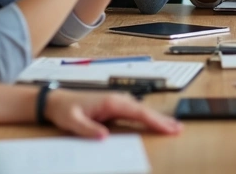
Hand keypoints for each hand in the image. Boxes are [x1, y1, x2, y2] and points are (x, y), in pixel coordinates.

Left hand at [44, 89, 183, 137]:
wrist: (57, 102)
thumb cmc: (66, 110)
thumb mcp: (73, 121)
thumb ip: (88, 129)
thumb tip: (104, 135)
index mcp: (111, 101)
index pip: (138, 111)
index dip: (155, 120)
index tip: (168, 127)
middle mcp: (117, 99)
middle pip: (145, 110)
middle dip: (162, 119)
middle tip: (178, 128)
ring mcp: (117, 102)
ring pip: (142, 111)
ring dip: (158, 119)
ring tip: (173, 127)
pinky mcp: (116, 106)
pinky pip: (136, 112)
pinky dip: (148, 118)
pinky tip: (155, 123)